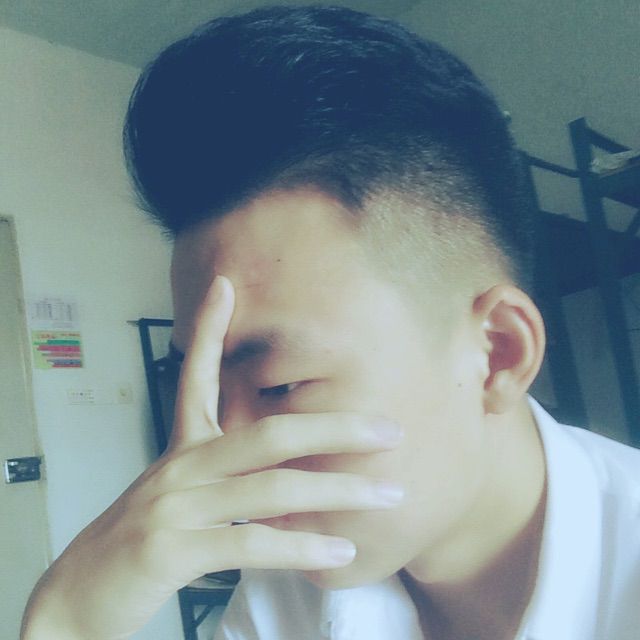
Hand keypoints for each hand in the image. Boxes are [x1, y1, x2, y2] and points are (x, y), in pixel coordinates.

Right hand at [21, 275, 403, 639]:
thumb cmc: (144, 540)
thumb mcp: (181, 492)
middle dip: (335, 428)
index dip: (207, 328)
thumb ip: (225, 474)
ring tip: (387, 495)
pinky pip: (250, 543)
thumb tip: (288, 472)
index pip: (194, 375)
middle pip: (269, 433)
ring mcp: (174, 505)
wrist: (79, 595)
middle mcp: (179, 466)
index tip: (225, 285)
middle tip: (390, 430)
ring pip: (272, 488)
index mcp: (182, 447)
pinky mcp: (171, 548)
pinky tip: (340, 549)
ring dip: (338, 492)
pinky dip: (301, 547)